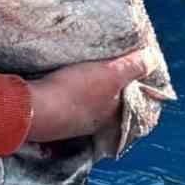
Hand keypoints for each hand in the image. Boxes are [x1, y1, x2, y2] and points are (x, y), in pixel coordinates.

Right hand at [25, 49, 156, 144]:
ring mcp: (74, 125)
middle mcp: (96, 125)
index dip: (138, 92)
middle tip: (115, 71)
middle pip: (112, 106)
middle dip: (115, 91)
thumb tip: (153, 58)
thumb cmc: (75, 92)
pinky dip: (73, 95)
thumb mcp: (110, 74)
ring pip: (91, 107)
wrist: (32, 109)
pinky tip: (69, 82)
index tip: (138, 78)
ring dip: (93, 93)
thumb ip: (133, 67)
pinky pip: (70, 106)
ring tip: (92, 73)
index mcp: (113, 116)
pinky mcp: (54, 119)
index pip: (134, 107)